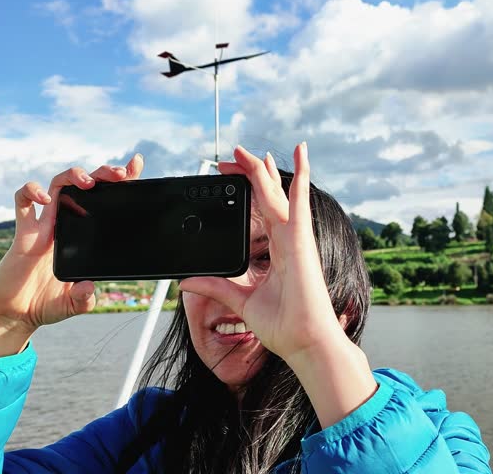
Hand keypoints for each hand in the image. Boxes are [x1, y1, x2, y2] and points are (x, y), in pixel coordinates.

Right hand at [0, 154, 143, 356]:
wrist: (14, 314)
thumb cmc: (44, 303)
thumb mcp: (74, 304)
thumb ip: (83, 299)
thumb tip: (88, 287)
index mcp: (82, 235)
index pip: (103, 202)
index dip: (118, 183)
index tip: (135, 165)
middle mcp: (65, 225)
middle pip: (84, 186)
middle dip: (102, 173)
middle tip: (118, 174)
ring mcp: (44, 225)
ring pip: (57, 185)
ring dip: (73, 176)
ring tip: (87, 183)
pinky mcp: (23, 232)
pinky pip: (23, 202)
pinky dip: (32, 192)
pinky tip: (45, 200)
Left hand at [179, 143, 344, 361]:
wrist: (304, 342)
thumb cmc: (284, 326)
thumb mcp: (240, 300)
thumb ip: (216, 287)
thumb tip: (188, 282)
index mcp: (278, 251)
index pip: (260, 211)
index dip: (247, 190)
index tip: (229, 176)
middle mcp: (288, 240)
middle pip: (266, 197)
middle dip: (247, 175)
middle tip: (228, 158)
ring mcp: (296, 238)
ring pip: (276, 194)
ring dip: (261, 171)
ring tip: (246, 151)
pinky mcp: (301, 240)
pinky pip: (299, 202)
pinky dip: (301, 175)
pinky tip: (301, 152)